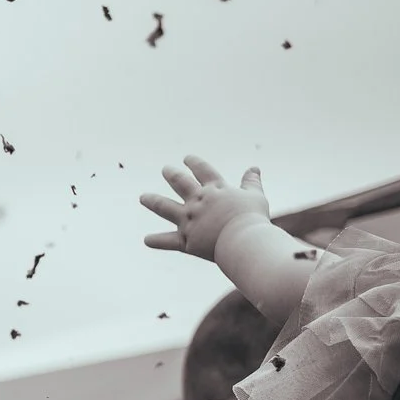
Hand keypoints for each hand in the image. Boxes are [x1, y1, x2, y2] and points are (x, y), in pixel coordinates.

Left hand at [141, 156, 272, 260]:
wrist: (243, 240)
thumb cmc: (253, 218)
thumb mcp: (255, 196)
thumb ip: (252, 182)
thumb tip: (254, 168)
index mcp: (215, 189)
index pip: (202, 171)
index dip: (194, 163)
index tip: (187, 158)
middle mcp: (197, 201)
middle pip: (180, 183)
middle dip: (172, 174)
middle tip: (165, 169)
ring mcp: (188, 220)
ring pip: (165, 207)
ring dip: (153, 201)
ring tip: (143, 197)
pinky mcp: (185, 240)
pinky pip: (167, 241)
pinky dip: (157, 241)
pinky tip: (146, 240)